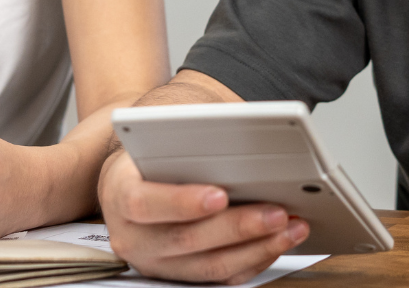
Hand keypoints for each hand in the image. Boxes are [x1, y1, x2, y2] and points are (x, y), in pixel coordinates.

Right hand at [99, 151, 307, 283]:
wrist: (130, 181)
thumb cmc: (147, 155)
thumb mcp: (152, 138)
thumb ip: (182, 140)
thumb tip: (231, 134)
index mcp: (119, 195)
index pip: (145, 204)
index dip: (183, 202)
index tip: (220, 195)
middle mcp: (133, 236)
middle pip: (188, 239)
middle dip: (238, 227)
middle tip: (276, 212)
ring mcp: (157, 262)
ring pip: (210, 266)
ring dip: (256, 248)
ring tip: (289, 227)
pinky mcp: (180, 276)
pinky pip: (221, 277)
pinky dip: (254, 260)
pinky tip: (277, 242)